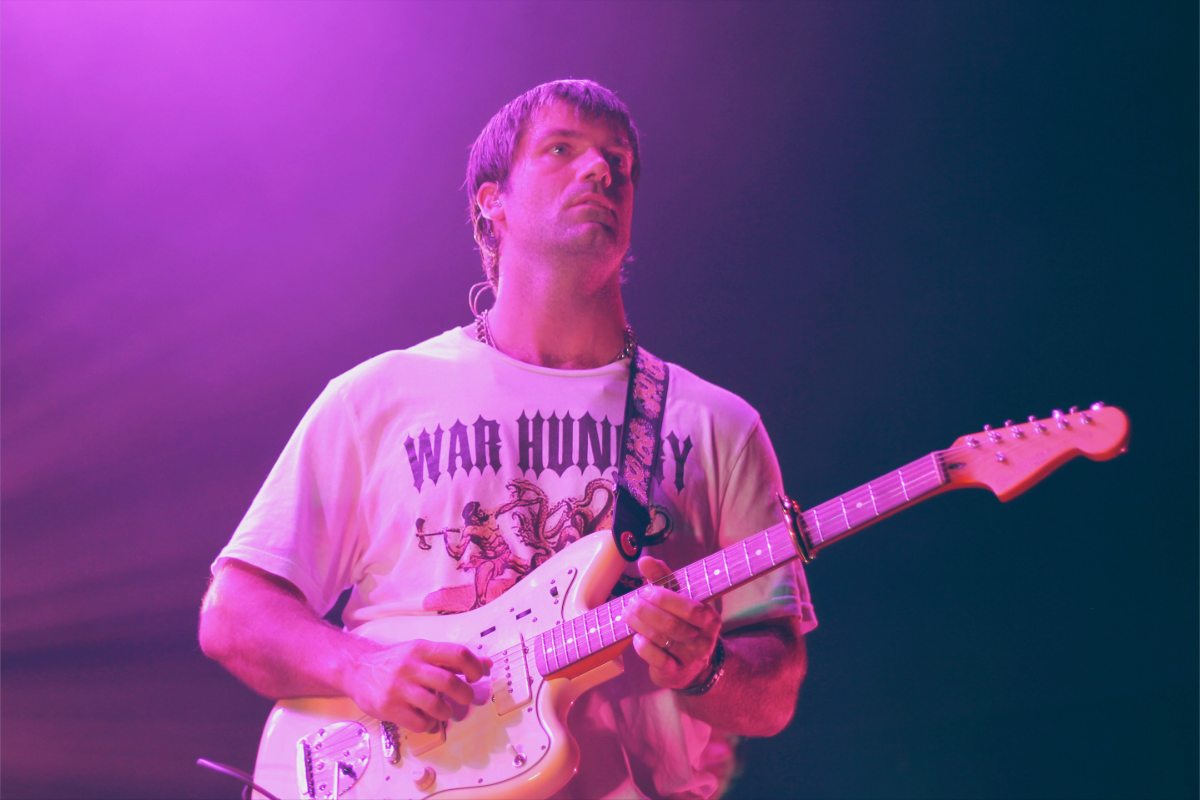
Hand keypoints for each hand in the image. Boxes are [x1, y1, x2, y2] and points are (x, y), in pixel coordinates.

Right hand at [347, 639, 491, 732]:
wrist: (357, 669)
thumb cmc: (396, 661)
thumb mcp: (422, 652)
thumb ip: (451, 659)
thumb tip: (486, 663)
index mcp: (422, 648)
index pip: (457, 654)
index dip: (474, 667)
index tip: (477, 676)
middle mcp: (410, 666)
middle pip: (449, 682)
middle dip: (465, 695)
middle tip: (466, 699)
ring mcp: (398, 688)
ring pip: (436, 706)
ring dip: (447, 712)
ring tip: (446, 711)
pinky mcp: (388, 708)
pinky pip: (419, 722)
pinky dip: (430, 725)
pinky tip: (428, 720)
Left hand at [626, 555, 721, 688]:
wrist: (694, 667)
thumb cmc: (684, 624)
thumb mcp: (679, 600)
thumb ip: (664, 579)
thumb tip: (645, 560)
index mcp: (709, 619)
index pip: (691, 607)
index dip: (666, 598)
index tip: (647, 589)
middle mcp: (703, 640)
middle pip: (673, 624)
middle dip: (648, 611)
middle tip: (632, 602)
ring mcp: (689, 658)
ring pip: (662, 639)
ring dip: (640, 624)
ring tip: (628, 614)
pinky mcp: (675, 673)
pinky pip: (657, 659)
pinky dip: (643, 647)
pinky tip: (636, 637)